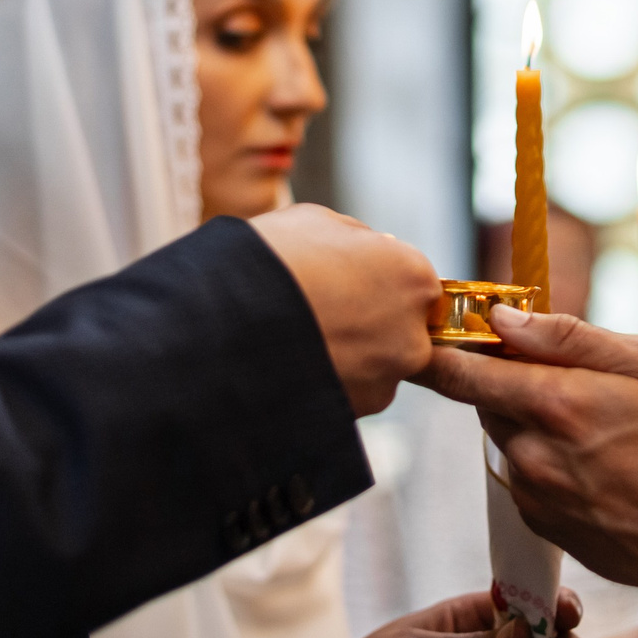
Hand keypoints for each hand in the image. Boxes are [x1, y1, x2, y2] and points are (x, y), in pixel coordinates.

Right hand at [249, 204, 439, 414]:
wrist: (224, 324)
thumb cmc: (270, 259)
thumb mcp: (316, 223)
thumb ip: (356, 240)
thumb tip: (371, 251)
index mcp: (412, 276)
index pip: (413, 281)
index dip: (377, 280)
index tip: (346, 282)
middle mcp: (413, 333)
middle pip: (401, 328)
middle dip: (371, 322)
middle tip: (321, 313)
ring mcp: (387, 379)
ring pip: (376, 365)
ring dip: (349, 356)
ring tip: (296, 339)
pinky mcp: (357, 413)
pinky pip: (350, 393)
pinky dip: (328, 382)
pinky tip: (291, 364)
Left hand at [420, 307, 637, 607]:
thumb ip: (571, 338)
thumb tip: (502, 319)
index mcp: (555, 403)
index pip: (459, 372)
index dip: (442, 348)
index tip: (442, 332)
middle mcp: (531, 454)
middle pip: (485, 401)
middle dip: (509, 379)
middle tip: (567, 375)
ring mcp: (534, 495)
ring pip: (510, 438)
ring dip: (535, 423)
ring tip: (600, 427)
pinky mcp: (544, 526)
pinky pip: (527, 477)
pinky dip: (549, 461)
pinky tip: (601, 465)